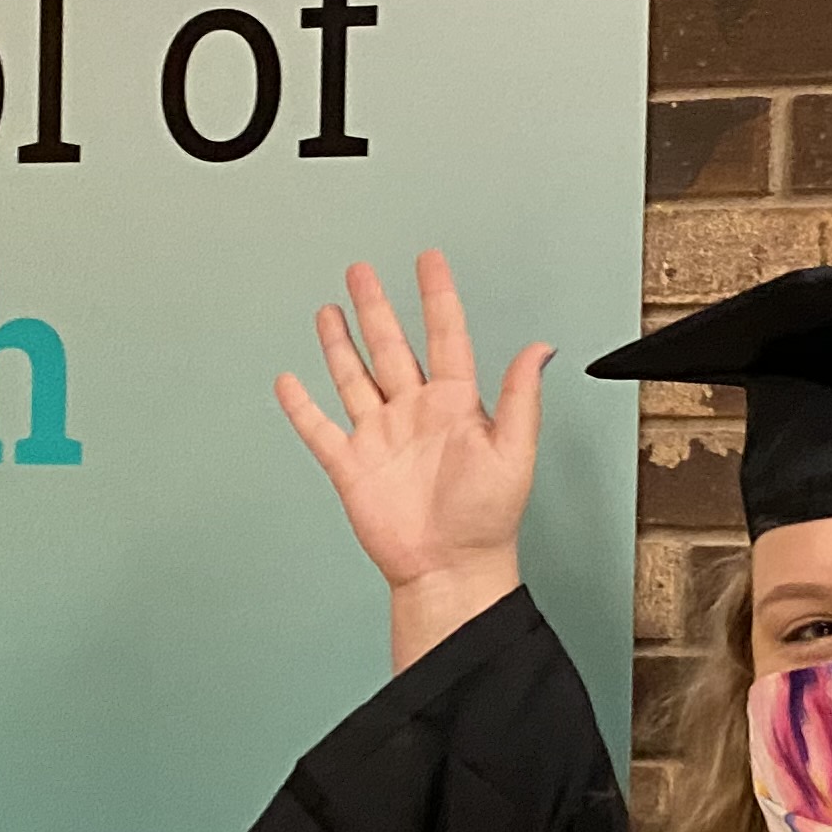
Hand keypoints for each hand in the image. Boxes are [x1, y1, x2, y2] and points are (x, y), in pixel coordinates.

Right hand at [275, 250, 549, 670]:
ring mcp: (381, 437)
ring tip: (330, 310)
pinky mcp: (352, 466)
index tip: (429, 260)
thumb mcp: (514, 452)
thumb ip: (522, 397)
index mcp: (455, 405)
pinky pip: (320, 429)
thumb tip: (541, 348)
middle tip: (362, 270)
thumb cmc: (487, 521)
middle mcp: (414, 413)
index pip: (445, 336)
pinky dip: (301, 406)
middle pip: (390, 346)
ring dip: (340, 344)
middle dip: (376, 306)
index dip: (437, 297)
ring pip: (354, 378)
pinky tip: (290, 382)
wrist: (449, 571)